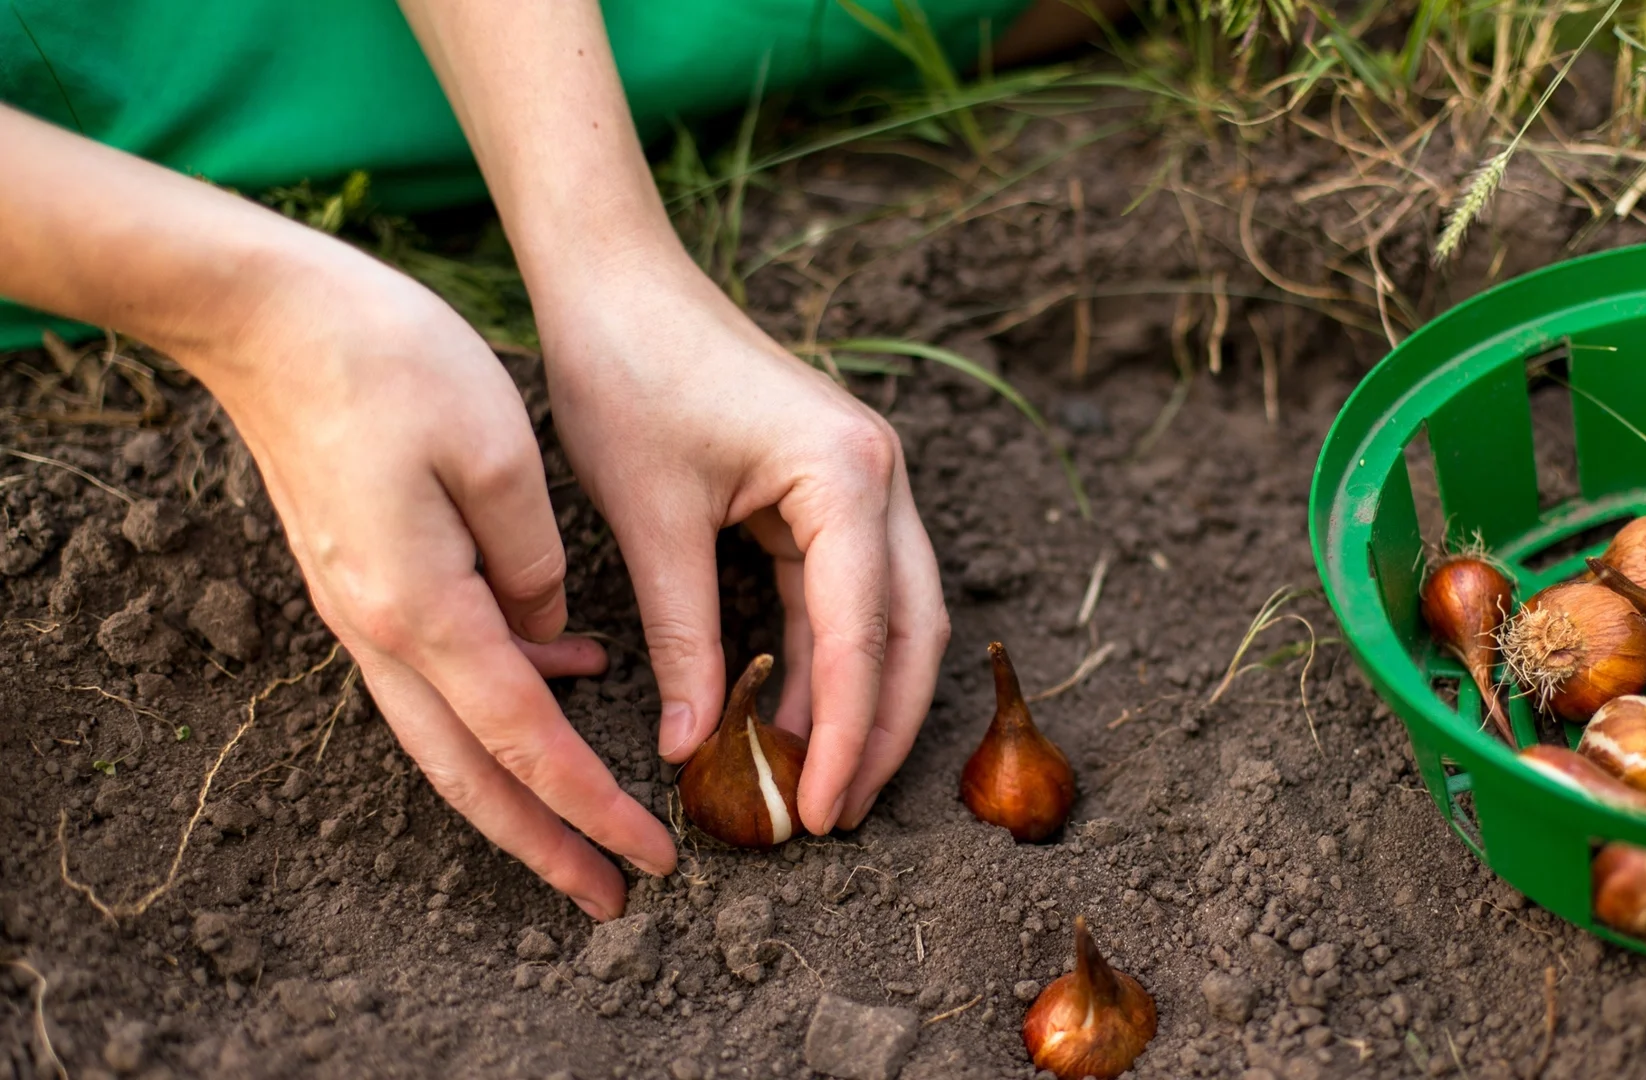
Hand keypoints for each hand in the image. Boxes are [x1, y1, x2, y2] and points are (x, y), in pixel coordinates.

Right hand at [184, 238, 676, 918]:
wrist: (265, 314)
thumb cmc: (388, 360)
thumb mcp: (496, 451)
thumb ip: (534, 560)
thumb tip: (553, 632)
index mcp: (424, 608)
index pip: (525, 741)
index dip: (591, 808)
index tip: (651, 857)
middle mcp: (382, 630)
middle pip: (470, 773)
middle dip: (545, 844)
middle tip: (613, 896)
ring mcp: (363, 609)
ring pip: (447, 735)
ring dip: (519, 789)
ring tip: (588, 824)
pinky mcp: (364, 580)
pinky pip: (438, 669)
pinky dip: (502, 697)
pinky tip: (569, 668)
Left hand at [537, 257, 949, 833]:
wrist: (616, 279)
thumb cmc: (627, 374)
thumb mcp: (651, 520)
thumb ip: (685, 637)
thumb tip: (694, 747)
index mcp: (846, 475)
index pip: (863, 633)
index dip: (848, 733)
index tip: (823, 810)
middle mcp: (879, 475)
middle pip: (911, 630)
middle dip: (881, 729)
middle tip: (837, 815)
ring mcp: (863, 479)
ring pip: (892, 616)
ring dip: (861, 698)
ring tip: (818, 781)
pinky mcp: (831, 487)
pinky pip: (848, 590)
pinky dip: (828, 656)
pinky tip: (795, 712)